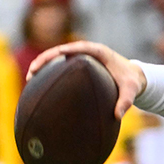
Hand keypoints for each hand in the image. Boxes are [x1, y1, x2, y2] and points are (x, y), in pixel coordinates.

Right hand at [26, 41, 146, 117]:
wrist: (134, 78)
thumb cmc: (132, 82)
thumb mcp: (131, 91)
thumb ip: (126, 102)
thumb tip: (117, 116)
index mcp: (99, 52)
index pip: (79, 47)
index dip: (64, 50)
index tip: (52, 57)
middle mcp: (87, 51)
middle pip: (61, 50)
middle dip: (45, 59)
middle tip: (32, 72)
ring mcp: (81, 57)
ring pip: (57, 57)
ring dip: (43, 65)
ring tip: (29, 78)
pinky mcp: (78, 65)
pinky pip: (60, 65)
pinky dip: (49, 71)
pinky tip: (38, 83)